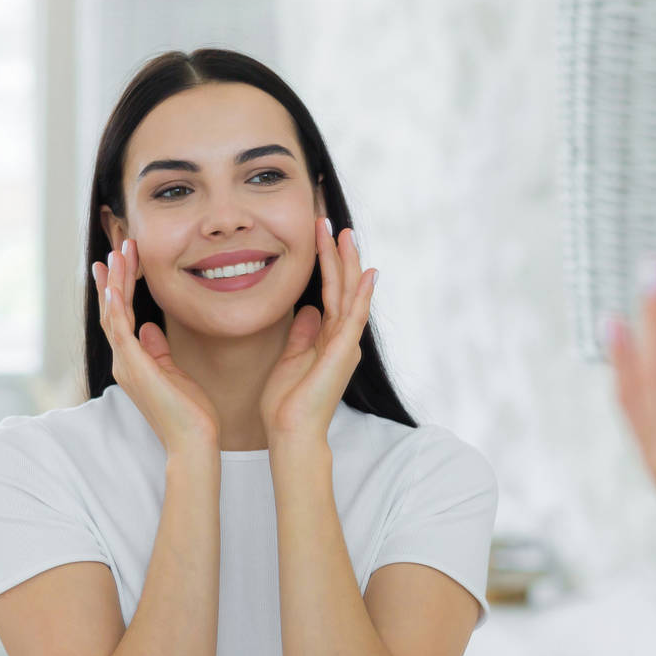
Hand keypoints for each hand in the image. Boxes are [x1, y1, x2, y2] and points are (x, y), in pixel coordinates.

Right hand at [92, 239, 220, 453]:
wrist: (194, 440)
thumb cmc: (190, 411)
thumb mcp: (174, 372)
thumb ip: (158, 350)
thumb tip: (149, 328)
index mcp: (134, 361)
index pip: (121, 317)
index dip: (119, 289)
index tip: (120, 263)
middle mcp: (124, 361)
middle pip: (112, 311)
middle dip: (115, 278)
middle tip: (116, 248)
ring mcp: (127, 365)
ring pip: (112, 315)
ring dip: (115, 283)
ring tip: (118, 254)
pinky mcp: (135, 368)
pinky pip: (120, 331)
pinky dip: (115, 307)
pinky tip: (114, 287)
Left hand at [260, 218, 376, 445]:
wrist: (292, 433)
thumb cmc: (288, 403)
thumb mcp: (291, 357)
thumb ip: (302, 333)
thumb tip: (307, 309)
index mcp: (329, 338)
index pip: (329, 291)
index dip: (325, 263)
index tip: (319, 235)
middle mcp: (342, 337)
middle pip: (342, 286)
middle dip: (337, 253)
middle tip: (331, 223)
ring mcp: (345, 344)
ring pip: (349, 294)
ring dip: (348, 263)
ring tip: (345, 233)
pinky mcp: (343, 352)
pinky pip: (354, 317)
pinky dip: (361, 294)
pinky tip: (367, 273)